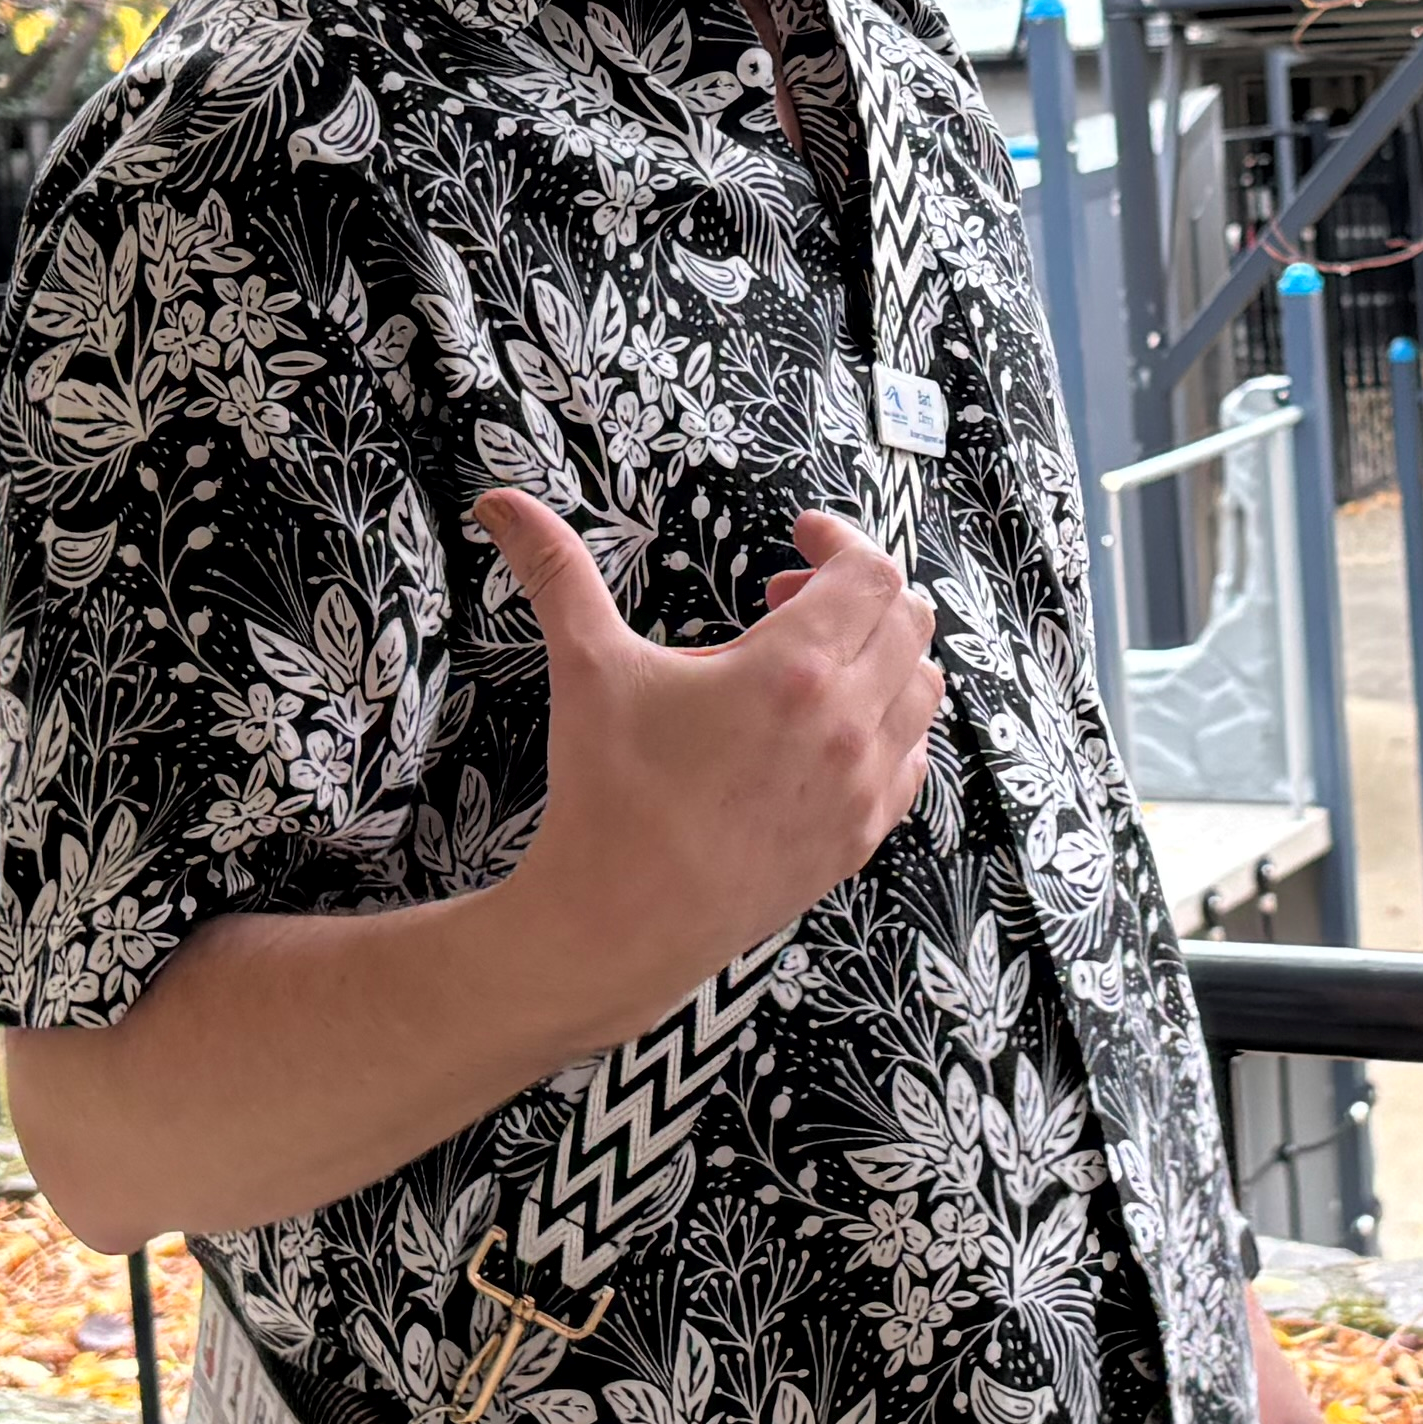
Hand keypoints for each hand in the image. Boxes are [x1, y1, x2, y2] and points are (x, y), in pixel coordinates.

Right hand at [475, 488, 943, 1028]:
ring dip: (881, 655)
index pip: (872, 573)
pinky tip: (828, 728)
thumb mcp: (588, 667)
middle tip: (782, 603)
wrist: (618, 924)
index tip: (797, 537)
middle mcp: (848, 727)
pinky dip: (888, 725)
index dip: (841, 540)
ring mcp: (863, 787)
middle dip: (854, 592)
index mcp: (795, 673)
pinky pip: (912, 758)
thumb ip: (556, 570)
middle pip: (907, 621)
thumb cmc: (607, 794)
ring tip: (807, 662)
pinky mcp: (861, 836)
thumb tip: (500, 498)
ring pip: (922, 688)